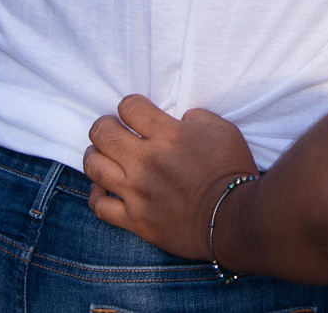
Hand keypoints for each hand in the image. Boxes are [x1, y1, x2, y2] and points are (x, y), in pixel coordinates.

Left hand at [83, 95, 259, 258]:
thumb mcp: (223, 130)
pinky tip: (104, 188)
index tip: (136, 114)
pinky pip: (100, 206)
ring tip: (104, 156)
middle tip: (114, 131)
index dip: (130, 106)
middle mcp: (146, 161)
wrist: (233, 220)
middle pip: (102, 133)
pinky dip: (97, 194)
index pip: (128, 107)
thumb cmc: (231, 172)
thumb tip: (178, 119)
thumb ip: (196, 116)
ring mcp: (137, 192)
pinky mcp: (135, 220)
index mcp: (168, 135)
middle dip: (105, 126)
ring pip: (94, 166)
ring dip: (95, 156)